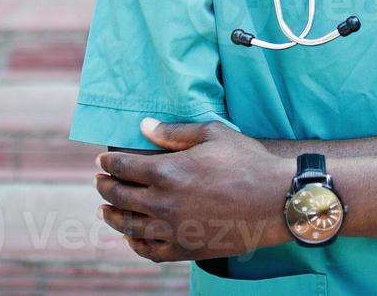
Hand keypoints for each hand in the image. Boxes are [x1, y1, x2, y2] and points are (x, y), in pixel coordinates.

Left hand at [96, 118, 293, 262]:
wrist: (276, 201)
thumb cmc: (247, 161)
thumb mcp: (212, 134)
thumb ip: (174, 132)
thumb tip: (144, 126)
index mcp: (168, 171)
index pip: (123, 167)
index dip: (108, 163)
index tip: (102, 161)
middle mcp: (163, 203)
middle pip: (119, 196)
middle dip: (105, 187)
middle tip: (100, 182)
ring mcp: (173, 229)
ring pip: (129, 226)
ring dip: (112, 216)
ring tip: (104, 210)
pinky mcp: (185, 249)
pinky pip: (149, 250)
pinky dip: (135, 243)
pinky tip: (131, 236)